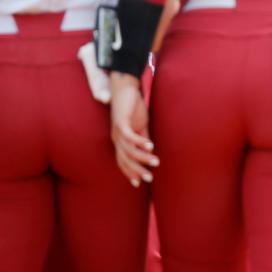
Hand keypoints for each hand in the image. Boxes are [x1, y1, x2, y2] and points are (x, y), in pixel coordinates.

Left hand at [109, 71, 158, 187]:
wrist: (125, 88)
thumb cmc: (133, 107)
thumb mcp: (141, 125)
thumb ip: (144, 138)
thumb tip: (151, 150)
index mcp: (120, 141)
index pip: (123, 162)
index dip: (130, 173)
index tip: (139, 183)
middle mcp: (116, 139)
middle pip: (125, 160)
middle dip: (137, 170)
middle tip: (149, 178)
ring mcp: (117, 131)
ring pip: (129, 150)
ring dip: (142, 157)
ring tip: (155, 161)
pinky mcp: (121, 122)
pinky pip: (130, 137)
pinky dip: (140, 142)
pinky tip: (150, 146)